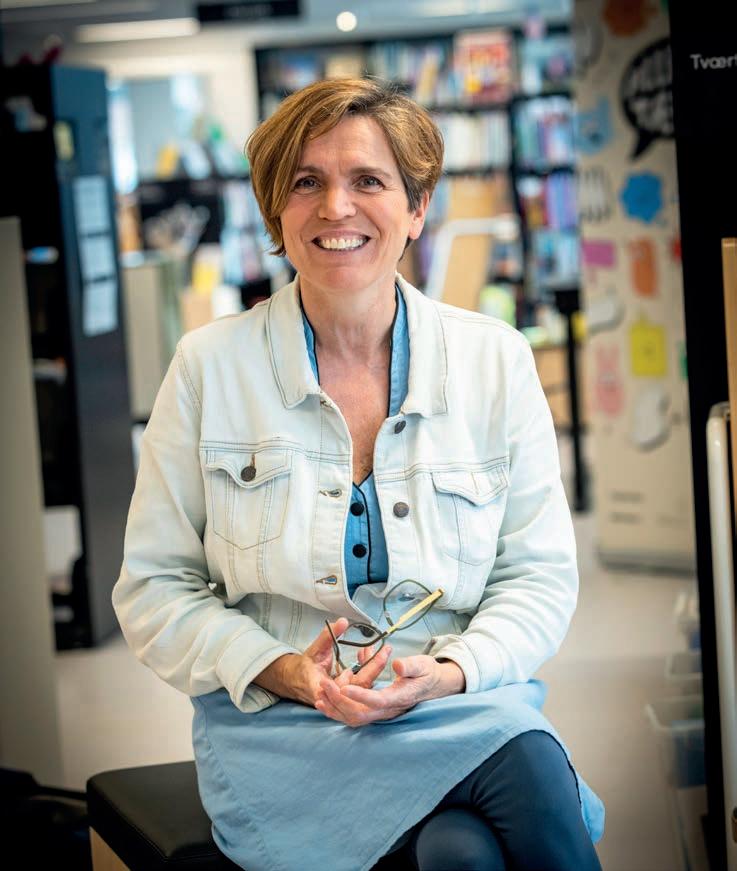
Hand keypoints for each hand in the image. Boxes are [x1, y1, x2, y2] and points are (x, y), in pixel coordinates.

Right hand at [252, 619, 391, 706]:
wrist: (300, 680)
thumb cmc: (306, 666)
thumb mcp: (314, 649)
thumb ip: (327, 636)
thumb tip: (343, 621)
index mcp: (320, 687)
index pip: (341, 685)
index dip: (354, 675)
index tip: (367, 657)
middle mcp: (334, 695)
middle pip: (358, 685)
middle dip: (374, 666)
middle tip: (386, 649)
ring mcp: (343, 696)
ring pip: (362, 684)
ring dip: (372, 665)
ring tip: (381, 648)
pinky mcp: (349, 693)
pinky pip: (361, 682)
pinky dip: (366, 667)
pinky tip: (370, 653)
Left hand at [315, 655, 464, 727]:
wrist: (432, 685)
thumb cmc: (427, 673)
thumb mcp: (423, 665)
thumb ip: (410, 666)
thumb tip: (397, 664)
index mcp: (399, 698)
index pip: (377, 700)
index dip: (360, 695)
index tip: (343, 686)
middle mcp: (388, 710)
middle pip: (360, 714)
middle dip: (340, 701)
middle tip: (325, 684)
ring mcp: (381, 713)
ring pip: (353, 718)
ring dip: (335, 707)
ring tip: (320, 693)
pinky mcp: (374, 711)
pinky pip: (352, 716)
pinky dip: (336, 711)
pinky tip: (323, 702)